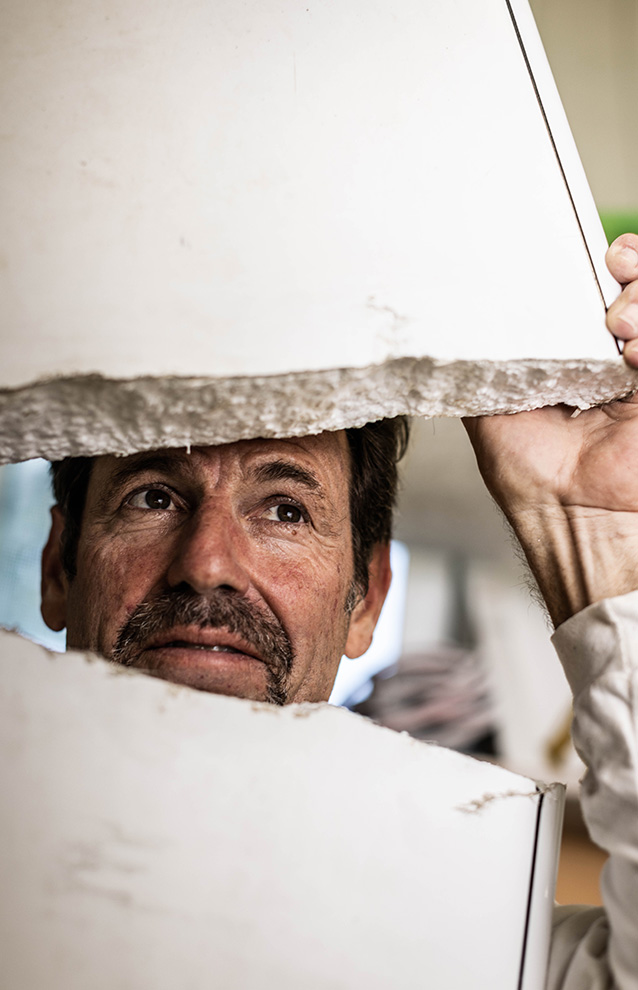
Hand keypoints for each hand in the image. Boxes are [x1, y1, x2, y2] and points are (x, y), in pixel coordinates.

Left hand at [465, 234, 637, 625]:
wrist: (569, 514)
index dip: (607, 265)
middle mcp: (617, 358)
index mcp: (576, 355)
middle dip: (632, 266)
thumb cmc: (531, 473)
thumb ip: (485, 363)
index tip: (601, 256)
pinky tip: (632, 356)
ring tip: (618, 325)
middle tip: (613, 277)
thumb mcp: (489, 407)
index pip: (599, 289)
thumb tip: (456, 326)